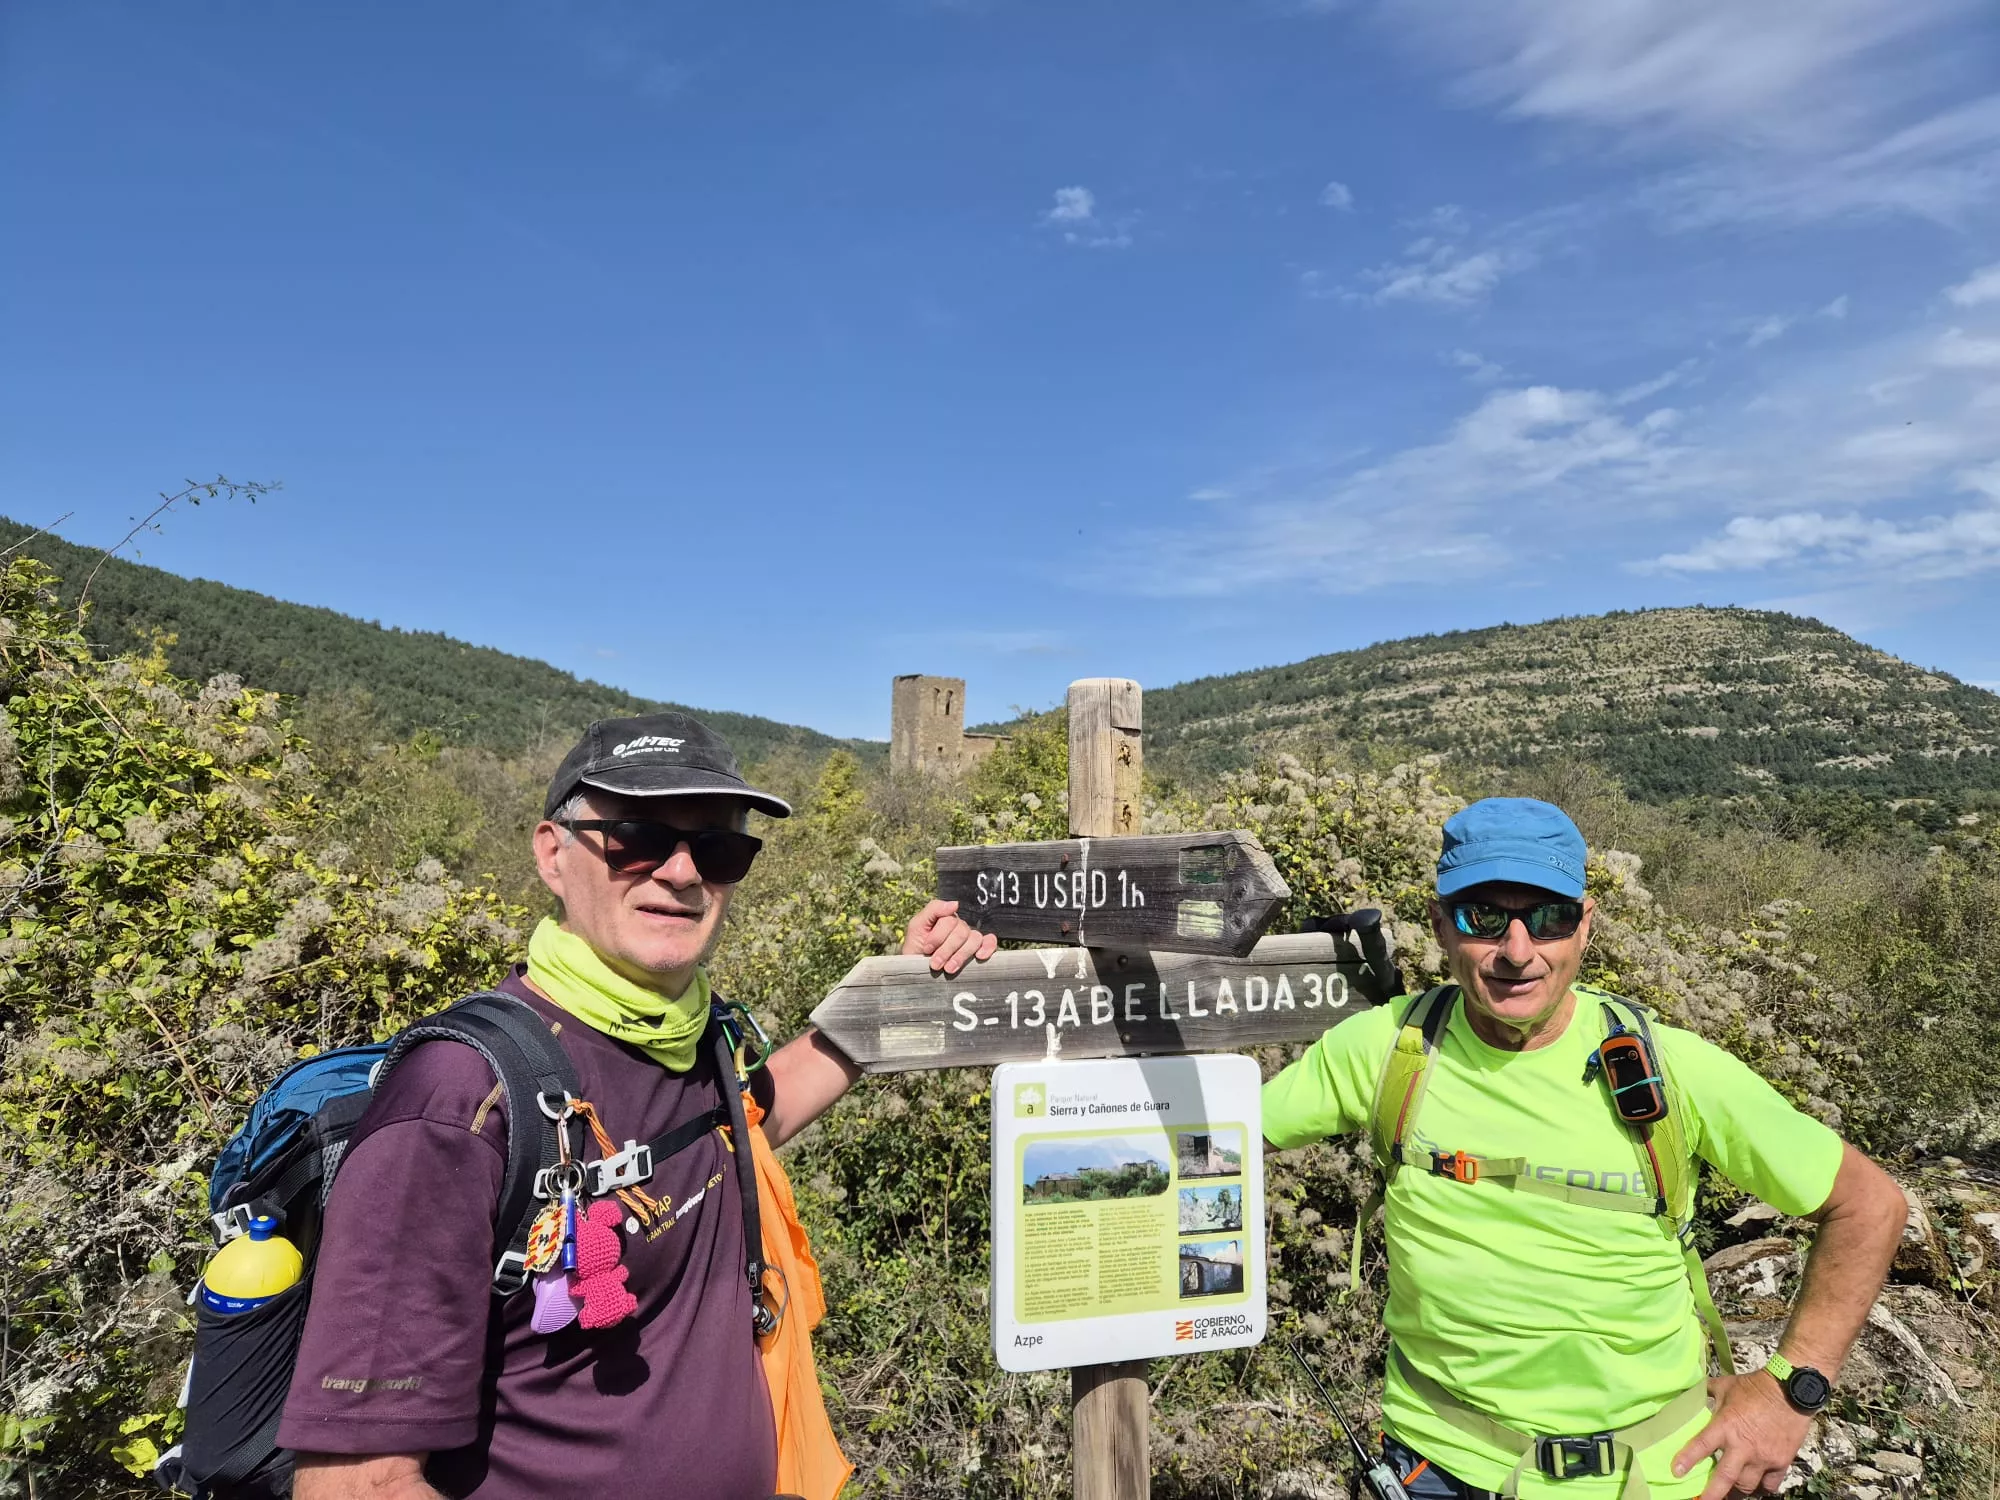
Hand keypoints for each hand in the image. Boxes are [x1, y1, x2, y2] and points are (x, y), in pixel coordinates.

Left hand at [902, 899, 996, 975]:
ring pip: (974, 939)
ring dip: (961, 955)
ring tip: (948, 969)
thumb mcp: (917, 926)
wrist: (917, 970)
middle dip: (946, 950)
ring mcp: (970, 938)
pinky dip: (988, 947)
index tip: (927, 949)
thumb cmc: (916, 949)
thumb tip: (955, 903)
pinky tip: (980, 956)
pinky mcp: (978, 950)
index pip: (949, 921)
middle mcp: (960, 927)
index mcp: (946, 918)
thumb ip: (933, 909)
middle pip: (962, 932)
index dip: (938, 936)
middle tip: (935, 964)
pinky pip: (990, 942)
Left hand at [1673, 1371, 1812, 1499]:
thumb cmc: (1754, 1386)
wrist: (1790, 1391)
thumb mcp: (1725, 1386)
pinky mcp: (1781, 1463)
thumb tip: (1693, 1391)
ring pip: (1747, 1487)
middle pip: (1725, 1479)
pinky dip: (1761, 1488)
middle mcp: (1743, 1446)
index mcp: (1725, 1426)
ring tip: (1729, 1495)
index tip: (1675, 1472)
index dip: (1687, 1461)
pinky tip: (1755, 1486)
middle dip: (1712, 1495)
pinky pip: (1770, 1485)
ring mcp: (1763, 1458)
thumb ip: (1707, 1392)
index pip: (1701, 1446)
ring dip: (1736, 1493)